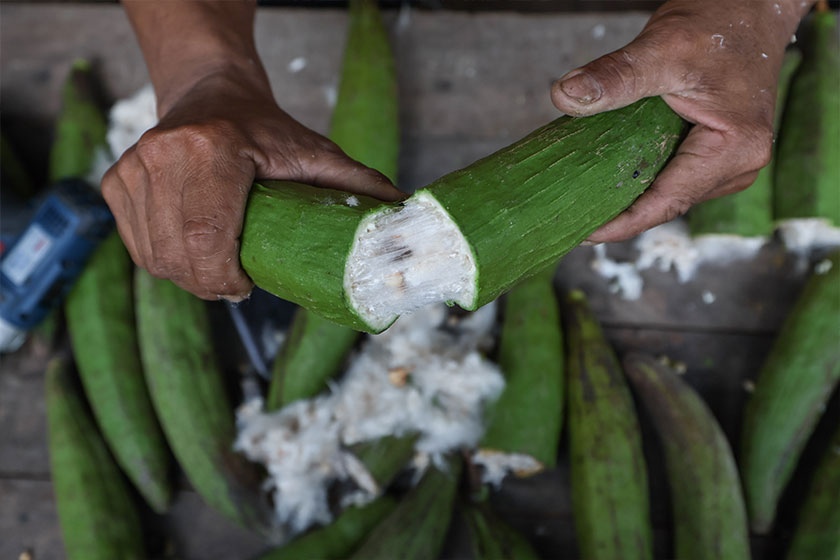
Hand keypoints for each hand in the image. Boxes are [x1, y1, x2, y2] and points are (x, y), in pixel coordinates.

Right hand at [102, 65, 401, 300]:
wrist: (213, 94)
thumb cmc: (265, 129)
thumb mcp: (317, 152)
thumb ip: (359, 185)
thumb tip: (407, 221)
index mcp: (212, 148)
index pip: (209, 237)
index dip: (225, 278)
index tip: (246, 287)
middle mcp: (163, 156)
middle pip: (180, 256)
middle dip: (210, 285)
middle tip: (236, 286)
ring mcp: (133, 169)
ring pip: (156, 258)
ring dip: (188, 277)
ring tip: (218, 268)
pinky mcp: (117, 183)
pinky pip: (138, 248)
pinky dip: (165, 262)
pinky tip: (191, 252)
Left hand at [550, 0, 812, 242]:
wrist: (749, 6)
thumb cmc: (718, 23)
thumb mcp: (662, 48)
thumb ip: (615, 77)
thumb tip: (565, 96)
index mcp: (735, 149)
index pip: (667, 202)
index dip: (621, 223)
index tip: (580, 234)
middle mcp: (740, 164)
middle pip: (668, 203)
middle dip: (620, 213)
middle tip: (569, 218)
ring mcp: (731, 162)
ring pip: (670, 193)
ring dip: (629, 197)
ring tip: (582, 202)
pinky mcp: (718, 154)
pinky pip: (674, 177)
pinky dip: (642, 178)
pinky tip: (608, 178)